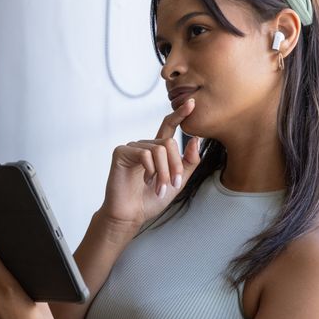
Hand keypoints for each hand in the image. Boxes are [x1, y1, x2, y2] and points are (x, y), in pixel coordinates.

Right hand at [99, 97, 202, 234]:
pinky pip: (144, 153)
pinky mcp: (121, 152)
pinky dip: (150, 169)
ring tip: (159, 189)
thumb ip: (188, 163)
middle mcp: (144, 146)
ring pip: (159, 150)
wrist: (131, 215)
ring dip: (163, 172)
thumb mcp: (177, 182)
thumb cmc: (150, 200)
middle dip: (175, 166)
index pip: (168, 127)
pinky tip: (145, 181)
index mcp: (157, 151)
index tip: (191, 103)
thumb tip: (197, 140)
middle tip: (173, 185)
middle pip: (169, 143)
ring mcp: (132, 148)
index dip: (180, 115)